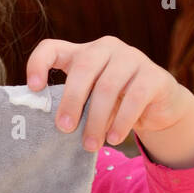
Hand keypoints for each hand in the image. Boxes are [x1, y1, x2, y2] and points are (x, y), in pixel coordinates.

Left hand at [25, 36, 189, 151]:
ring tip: (90, 144)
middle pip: (83, 68)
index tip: (34, 88)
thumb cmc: (116, 103)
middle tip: (64, 129)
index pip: (52, 48)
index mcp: (83, 52)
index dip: (38, 63)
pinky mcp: (154, 75)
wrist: (159, 106)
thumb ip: (74, 103)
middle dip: (71, 101)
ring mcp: (132, 58)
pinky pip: (134, 98)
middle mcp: (106, 48)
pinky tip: (113, 138)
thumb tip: (55, 126)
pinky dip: (121, 121)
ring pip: (108, 86)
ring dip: (96, 119)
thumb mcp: (91, 100)